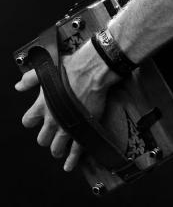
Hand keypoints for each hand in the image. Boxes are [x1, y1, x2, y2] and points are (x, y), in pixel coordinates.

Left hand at [16, 42, 117, 172]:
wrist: (93, 70)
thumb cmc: (71, 68)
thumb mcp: (46, 70)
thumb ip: (30, 79)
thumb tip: (18, 86)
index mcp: (42, 106)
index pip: (28, 121)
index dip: (32, 121)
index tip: (38, 119)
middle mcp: (52, 119)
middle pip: (42, 139)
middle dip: (46, 138)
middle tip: (52, 135)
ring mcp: (67, 127)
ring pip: (56, 148)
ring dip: (57, 150)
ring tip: (60, 149)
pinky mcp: (82, 129)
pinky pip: (75, 151)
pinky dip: (72, 160)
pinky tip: (69, 166)